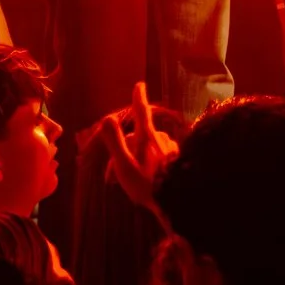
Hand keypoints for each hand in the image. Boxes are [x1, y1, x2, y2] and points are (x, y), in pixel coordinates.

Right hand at [101, 81, 178, 217]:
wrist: (176, 198)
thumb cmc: (146, 184)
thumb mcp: (124, 165)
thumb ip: (116, 141)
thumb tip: (107, 118)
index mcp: (147, 137)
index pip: (141, 112)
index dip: (138, 99)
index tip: (140, 85)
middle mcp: (161, 139)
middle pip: (139, 137)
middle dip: (125, 151)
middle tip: (112, 177)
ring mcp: (170, 149)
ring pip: (149, 148)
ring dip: (137, 159)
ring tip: (130, 182)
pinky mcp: (176, 160)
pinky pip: (159, 156)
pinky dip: (150, 164)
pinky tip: (148, 179)